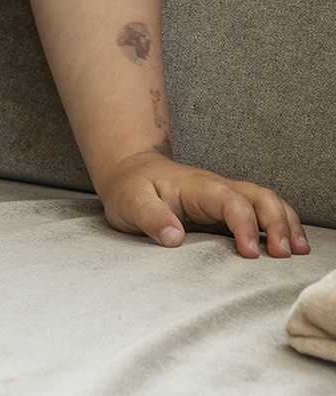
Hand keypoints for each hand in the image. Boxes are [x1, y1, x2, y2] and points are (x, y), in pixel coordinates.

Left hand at [99, 149, 310, 258]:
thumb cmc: (129, 188)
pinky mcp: (226, 205)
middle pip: (258, 195)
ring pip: (265, 199)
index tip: (250, 254)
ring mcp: (223, 194)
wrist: (128, 171)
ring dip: (285, 222)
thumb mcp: (129, 202)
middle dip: (276, 222)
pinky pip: (261, 208)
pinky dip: (281, 222)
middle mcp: (215, 186)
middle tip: (284, 255)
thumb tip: (175, 238)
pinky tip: (290, 243)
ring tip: (298, 251)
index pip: (229, 200)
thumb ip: (150, 218)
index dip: (244, 225)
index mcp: (194, 186)